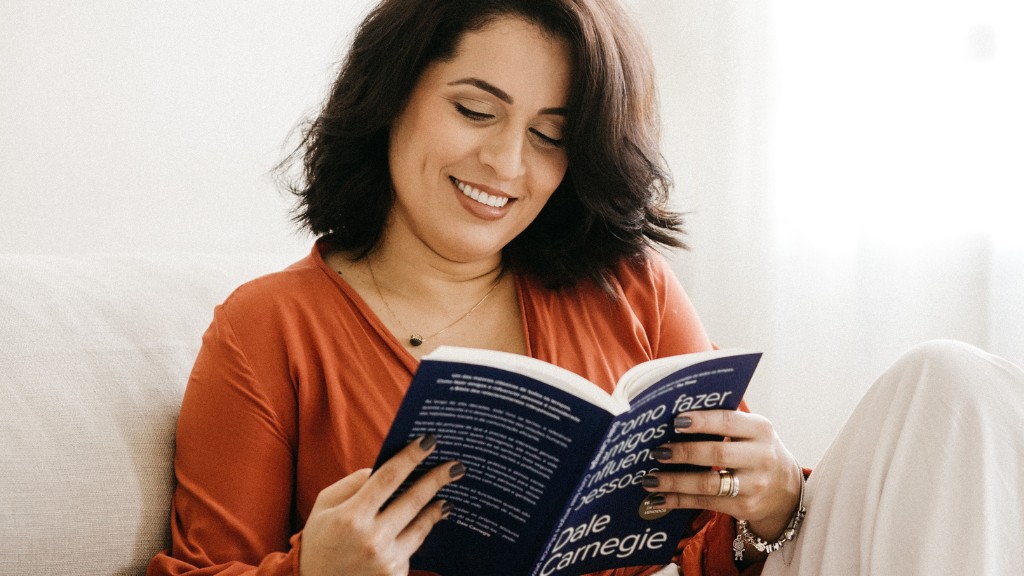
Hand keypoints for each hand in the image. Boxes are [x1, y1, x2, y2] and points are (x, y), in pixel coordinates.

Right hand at [299, 434, 464, 575]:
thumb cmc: (320, 540)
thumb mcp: (323, 506)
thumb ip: (353, 484)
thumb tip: (383, 468)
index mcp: (351, 516)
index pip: (388, 477)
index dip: (411, 457)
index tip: (429, 441)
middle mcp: (371, 539)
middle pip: (414, 500)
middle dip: (437, 479)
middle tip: (455, 466)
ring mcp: (386, 560)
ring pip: (421, 525)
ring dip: (437, 507)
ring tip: (447, 495)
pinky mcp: (394, 575)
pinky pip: (413, 546)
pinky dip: (421, 531)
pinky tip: (430, 520)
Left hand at [641, 410, 801, 539]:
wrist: (786, 490)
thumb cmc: (756, 451)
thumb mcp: (751, 431)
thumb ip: (723, 422)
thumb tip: (675, 418)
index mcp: (760, 429)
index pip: (728, 421)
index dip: (701, 421)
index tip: (675, 421)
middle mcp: (761, 457)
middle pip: (716, 453)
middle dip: (683, 452)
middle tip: (657, 451)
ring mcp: (754, 485)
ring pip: (708, 483)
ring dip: (674, 481)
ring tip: (650, 479)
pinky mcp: (745, 507)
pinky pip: (706, 503)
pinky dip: (679, 500)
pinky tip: (659, 499)